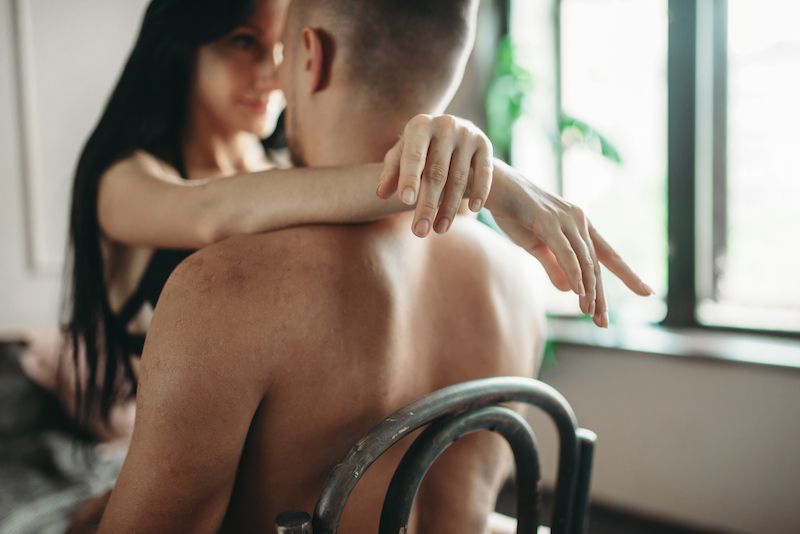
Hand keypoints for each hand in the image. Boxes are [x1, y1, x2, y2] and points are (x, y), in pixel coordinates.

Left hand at [376, 114, 492, 236]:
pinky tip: (473, 210)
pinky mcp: (485, 144)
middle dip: (427, 205)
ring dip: (449, 207)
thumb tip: (380, 194)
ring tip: (439, 230)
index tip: (405, 202)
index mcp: (420, 126)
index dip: (409, 178)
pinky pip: (484, 172)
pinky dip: (479, 192)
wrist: (454, 133)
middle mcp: (445, 125)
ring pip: (459, 178)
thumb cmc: (420, 149)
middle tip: (419, 232)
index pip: (414, 156)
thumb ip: (391, 173)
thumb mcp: (403, 156)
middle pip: (436, 172)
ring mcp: (467, 134)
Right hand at [487, 161, 652, 327]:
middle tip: (604, 323)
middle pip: (598, 264)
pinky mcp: (549, 222)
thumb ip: (553, 266)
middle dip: (602, 295)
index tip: (647, 292)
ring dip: (588, 290)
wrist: (496, 188)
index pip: (608, 255)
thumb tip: (570, 290)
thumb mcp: (535, 247)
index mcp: (579, 226)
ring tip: (589, 313)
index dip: (627, 274)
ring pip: (585, 262)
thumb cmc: (515, 214)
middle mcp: (579, 221)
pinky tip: (579, 292)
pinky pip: (566, 253)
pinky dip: (574, 273)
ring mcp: (566, 221)